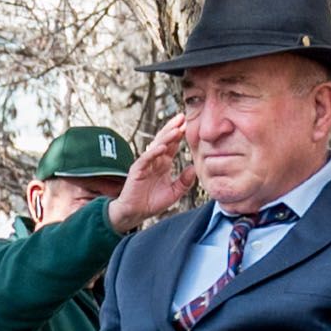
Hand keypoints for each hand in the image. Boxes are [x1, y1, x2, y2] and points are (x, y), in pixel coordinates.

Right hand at [106, 117, 197, 232]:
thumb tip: (194, 168)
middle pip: (164, 140)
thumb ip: (184, 181)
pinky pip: (145, 159)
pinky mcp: (137, 171)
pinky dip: (153, 152)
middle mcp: (154, 161)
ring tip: (176, 129)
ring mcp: (145, 164)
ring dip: (166, 137)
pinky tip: (162, 147)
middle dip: (173, 128)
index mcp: (163, 163)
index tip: (189, 123)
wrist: (135, 213)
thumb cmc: (152, 202)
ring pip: (156, 146)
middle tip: (183, 117)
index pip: (173, 145)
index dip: (180, 135)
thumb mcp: (174, 192)